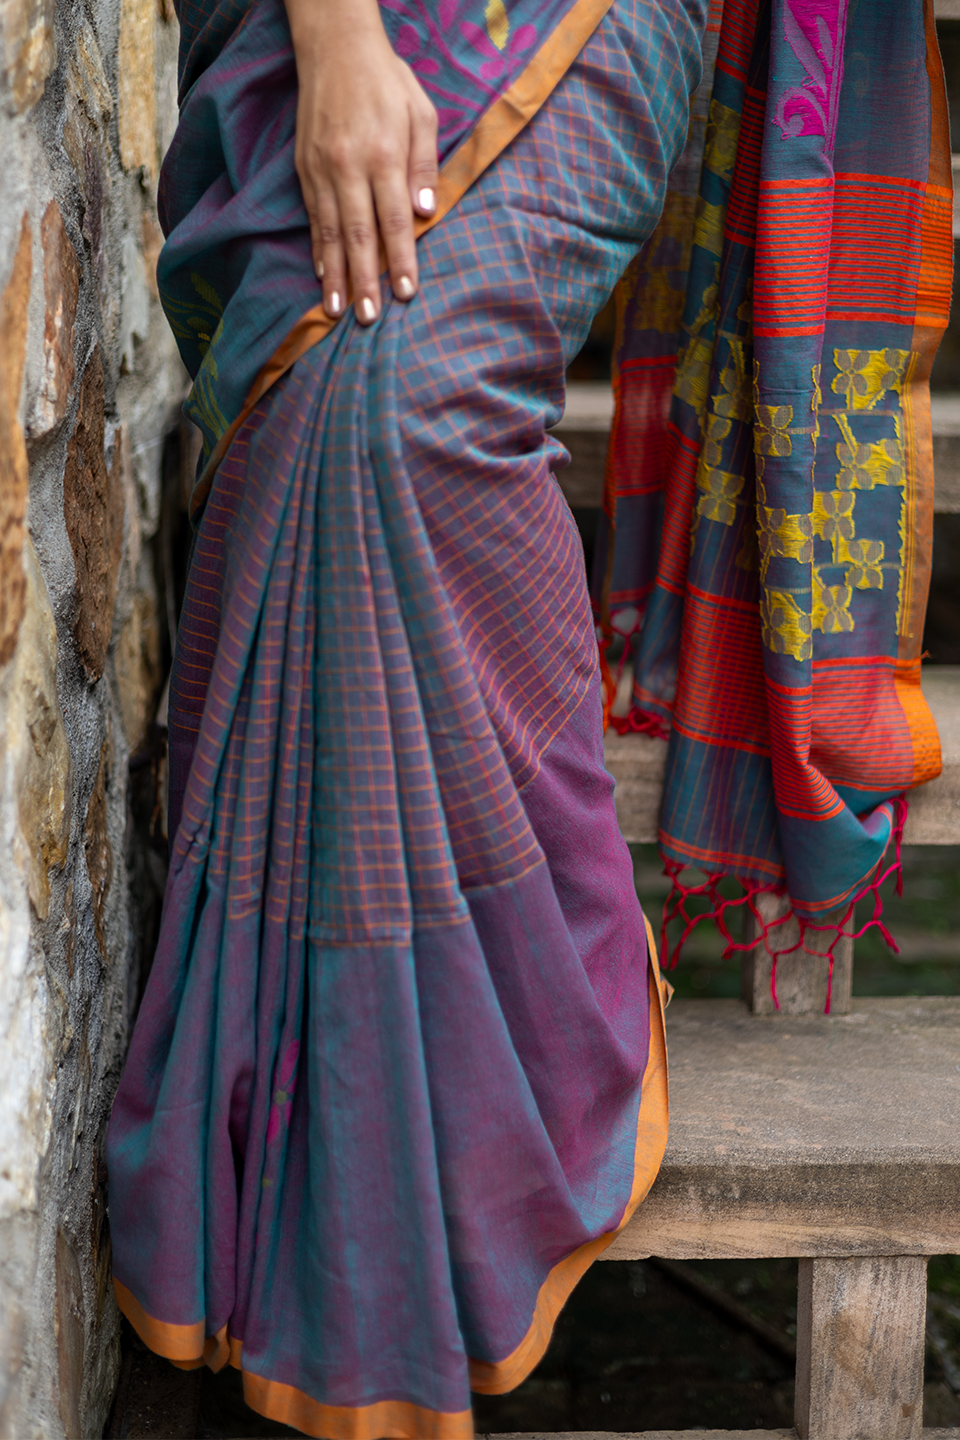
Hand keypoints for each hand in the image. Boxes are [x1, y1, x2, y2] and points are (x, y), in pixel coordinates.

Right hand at [284, 0, 438, 324]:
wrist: (335, 47)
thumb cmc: (387, 81)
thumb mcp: (422, 114)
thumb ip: (425, 166)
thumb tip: (427, 215)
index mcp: (384, 154)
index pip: (395, 219)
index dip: (401, 258)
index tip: (407, 292)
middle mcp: (350, 166)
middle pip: (359, 234)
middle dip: (364, 280)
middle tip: (369, 317)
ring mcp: (322, 169)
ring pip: (331, 232)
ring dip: (334, 274)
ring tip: (337, 309)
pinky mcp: (304, 168)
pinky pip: (313, 217)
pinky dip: (318, 249)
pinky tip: (321, 274)